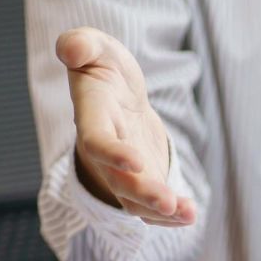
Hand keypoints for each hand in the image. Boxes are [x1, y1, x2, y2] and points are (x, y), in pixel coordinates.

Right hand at [56, 27, 196, 225]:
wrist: (117, 93)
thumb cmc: (104, 67)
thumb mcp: (95, 47)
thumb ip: (82, 44)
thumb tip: (71, 49)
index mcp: (92, 118)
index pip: (96, 141)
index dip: (112, 153)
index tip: (135, 162)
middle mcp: (105, 152)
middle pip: (119, 180)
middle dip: (142, 192)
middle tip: (166, 202)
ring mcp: (122, 171)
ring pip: (135, 200)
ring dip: (160, 212)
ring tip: (188, 214)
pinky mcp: (143, 180)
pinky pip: (151, 206)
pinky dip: (169, 215)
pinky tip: (189, 215)